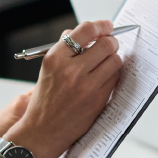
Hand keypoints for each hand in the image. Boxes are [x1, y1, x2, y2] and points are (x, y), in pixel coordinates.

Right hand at [3, 20, 123, 157]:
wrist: (42, 131)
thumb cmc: (45, 100)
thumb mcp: (48, 68)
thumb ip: (65, 48)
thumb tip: (86, 33)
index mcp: (55, 58)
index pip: (85, 30)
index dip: (101, 26)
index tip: (107, 26)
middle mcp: (71, 70)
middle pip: (106, 44)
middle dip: (111, 42)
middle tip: (110, 44)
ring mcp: (86, 86)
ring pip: (115, 60)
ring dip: (113, 58)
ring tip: (105, 63)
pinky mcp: (97, 100)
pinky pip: (114, 78)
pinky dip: (112, 75)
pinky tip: (104, 78)